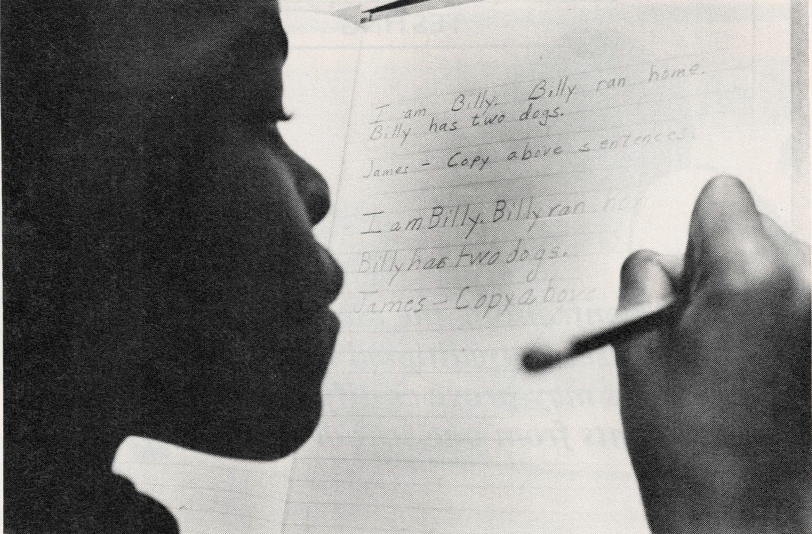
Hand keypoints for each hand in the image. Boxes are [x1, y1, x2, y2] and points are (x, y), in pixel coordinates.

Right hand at [614, 176, 810, 532]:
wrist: (748, 520)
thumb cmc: (692, 448)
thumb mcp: (637, 350)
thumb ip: (643, 280)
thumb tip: (660, 258)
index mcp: (754, 277)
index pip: (722, 195)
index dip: (690, 230)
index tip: (680, 270)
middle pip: (757, 226)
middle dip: (720, 260)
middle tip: (696, 323)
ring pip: (783, 263)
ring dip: (751, 292)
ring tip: (729, 358)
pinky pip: (801, 299)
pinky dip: (777, 319)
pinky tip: (757, 370)